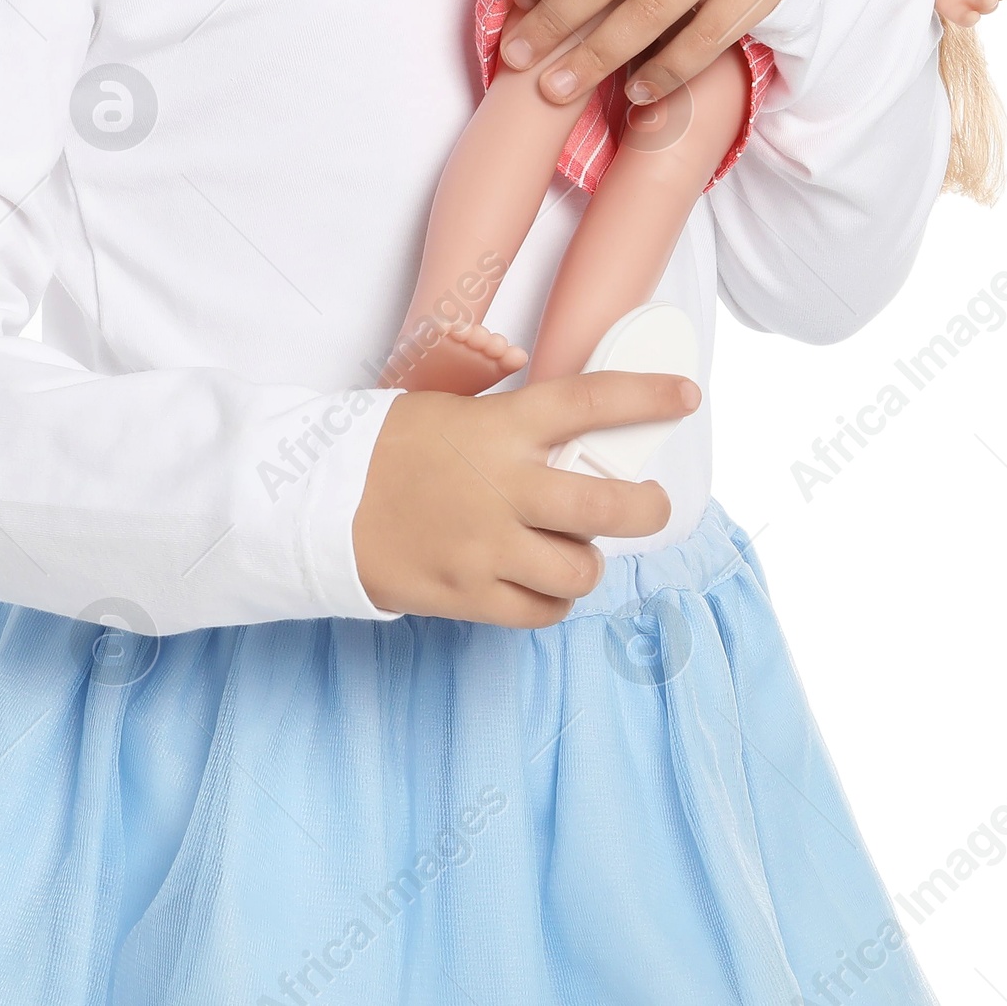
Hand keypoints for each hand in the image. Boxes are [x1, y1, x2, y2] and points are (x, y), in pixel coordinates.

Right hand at [353, 371, 699, 625]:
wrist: (320, 505)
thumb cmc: (385, 447)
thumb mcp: (449, 407)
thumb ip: (510, 414)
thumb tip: (570, 419)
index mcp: (500, 428)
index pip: (590, 402)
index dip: (647, 396)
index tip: (686, 396)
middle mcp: (504, 489)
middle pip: (611, 506)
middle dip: (648, 507)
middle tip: (649, 504)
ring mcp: (489, 549)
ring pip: (582, 569)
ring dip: (589, 560)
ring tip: (574, 548)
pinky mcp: (471, 597)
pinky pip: (543, 611)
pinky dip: (554, 598)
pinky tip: (542, 580)